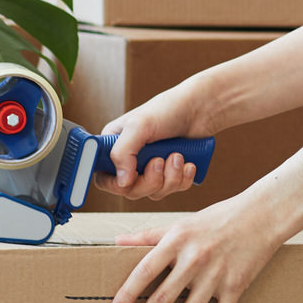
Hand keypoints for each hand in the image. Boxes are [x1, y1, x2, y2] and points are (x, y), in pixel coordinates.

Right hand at [96, 82, 212, 198]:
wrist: (199, 109)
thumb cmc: (168, 110)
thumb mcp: (140, 125)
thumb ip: (123, 152)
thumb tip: (122, 182)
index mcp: (114, 147)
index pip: (103, 178)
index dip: (115, 183)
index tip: (132, 176)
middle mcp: (129, 160)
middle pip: (130, 190)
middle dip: (150, 180)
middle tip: (160, 161)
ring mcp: (150, 169)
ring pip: (154, 192)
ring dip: (170, 177)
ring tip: (178, 155)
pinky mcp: (170, 174)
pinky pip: (173, 191)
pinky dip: (183, 179)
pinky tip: (188, 163)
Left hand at [111, 199, 282, 302]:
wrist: (261, 215)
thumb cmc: (217, 219)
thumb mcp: (180, 224)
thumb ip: (149, 236)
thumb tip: (116, 243)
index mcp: (176, 241)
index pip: (145, 270)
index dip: (129, 292)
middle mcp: (194, 259)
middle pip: (164, 297)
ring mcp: (215, 274)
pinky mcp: (236, 284)